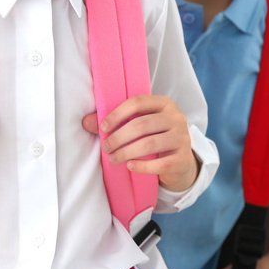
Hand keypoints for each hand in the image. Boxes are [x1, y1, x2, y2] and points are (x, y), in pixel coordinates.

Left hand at [81, 95, 198, 191]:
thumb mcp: (140, 126)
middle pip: (142, 124)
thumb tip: (86, 122)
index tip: (103, 128)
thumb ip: (115, 122)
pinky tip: (129, 166)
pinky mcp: (182, 159)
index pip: (138, 102)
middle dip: (119, 137)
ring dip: (126, 152)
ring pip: (149, 144)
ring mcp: (181, 138)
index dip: (118, 114)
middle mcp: (176, 118)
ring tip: (113, 159)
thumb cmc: (156, 138)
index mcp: (164, 104)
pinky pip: (159, 163)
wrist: (181, 162)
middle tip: (106, 148)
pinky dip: (141, 166)